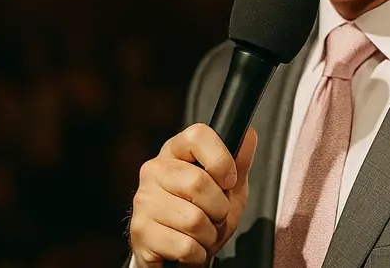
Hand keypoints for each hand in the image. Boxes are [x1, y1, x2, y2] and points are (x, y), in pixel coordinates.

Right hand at [129, 124, 257, 266]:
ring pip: (193, 220)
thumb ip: (238, 162)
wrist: (176, 251)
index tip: (228, 180)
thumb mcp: (227, 187)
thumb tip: (249, 136)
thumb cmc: (202, 213)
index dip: (221, 159)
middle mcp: (154, 171)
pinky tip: (189, 247)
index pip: (197, 136)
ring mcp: (144, 201)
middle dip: (219, 208)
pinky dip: (197, 253)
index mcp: (175, 151)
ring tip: (201, 232)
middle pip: (198, 183)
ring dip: (208, 234)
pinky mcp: (140, 232)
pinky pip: (184, 246)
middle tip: (215, 215)